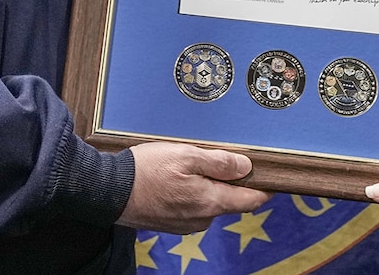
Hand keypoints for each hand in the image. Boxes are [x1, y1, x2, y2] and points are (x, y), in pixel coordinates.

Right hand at [119, 142, 271, 233]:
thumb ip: (220, 162)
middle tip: (219, 156)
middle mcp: (202, 219)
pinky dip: (192, 192)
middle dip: (230, 181)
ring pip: (210, 203)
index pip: (251, 200)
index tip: (269, 174)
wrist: (109, 191)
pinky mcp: (172, 223)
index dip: (263, 187)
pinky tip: (177, 178)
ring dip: (208, 185)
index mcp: (210, 202)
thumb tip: (247, 167)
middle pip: (230, 200)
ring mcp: (186, 224)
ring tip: (190, 163)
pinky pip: (193, 207)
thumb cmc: (146, 170)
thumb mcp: (186, 155)